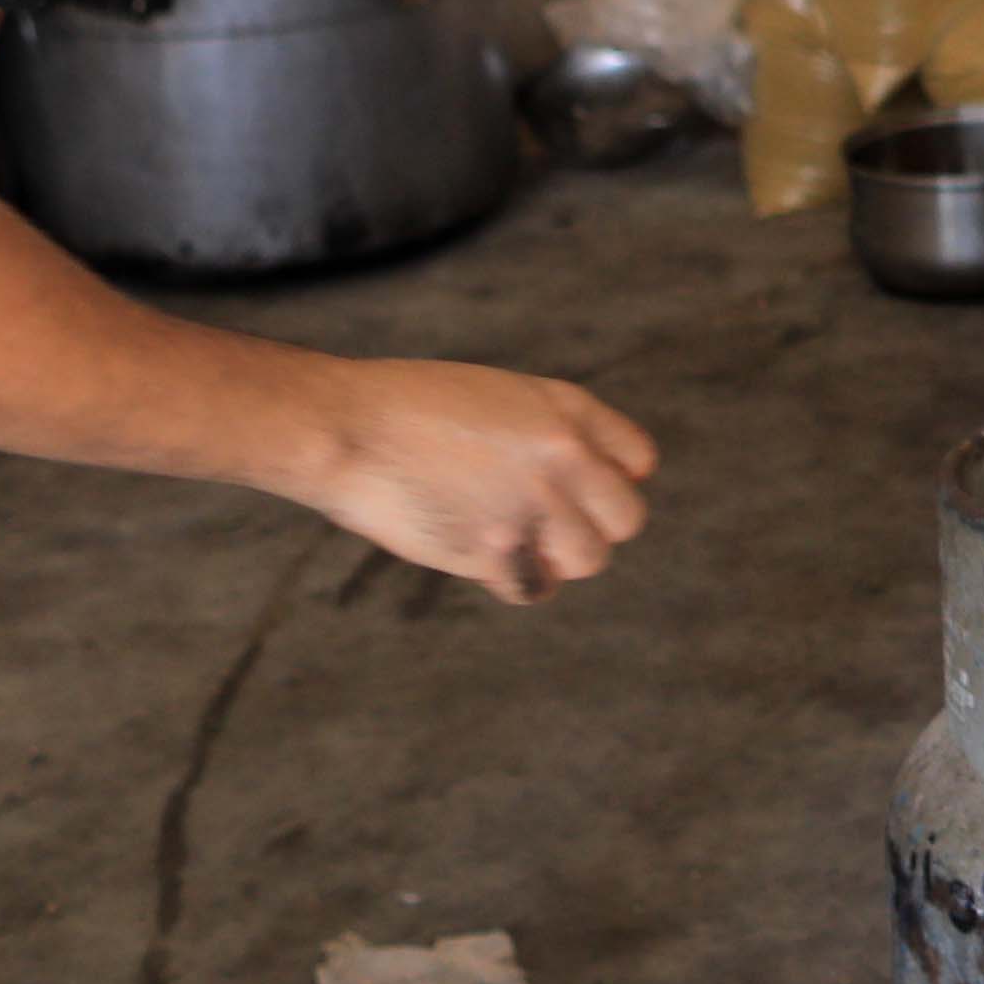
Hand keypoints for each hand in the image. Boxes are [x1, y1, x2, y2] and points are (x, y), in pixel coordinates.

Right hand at [287, 360, 661, 600]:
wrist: (346, 427)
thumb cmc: (407, 408)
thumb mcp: (497, 397)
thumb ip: (548, 433)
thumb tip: (584, 487)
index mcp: (565, 408)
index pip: (637, 459)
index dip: (614, 480)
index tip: (585, 490)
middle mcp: (562, 455)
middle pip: (626, 518)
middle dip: (594, 527)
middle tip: (550, 524)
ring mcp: (531, 504)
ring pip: (589, 559)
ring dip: (559, 559)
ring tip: (517, 542)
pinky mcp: (494, 549)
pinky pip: (536, 586)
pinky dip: (518, 582)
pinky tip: (490, 560)